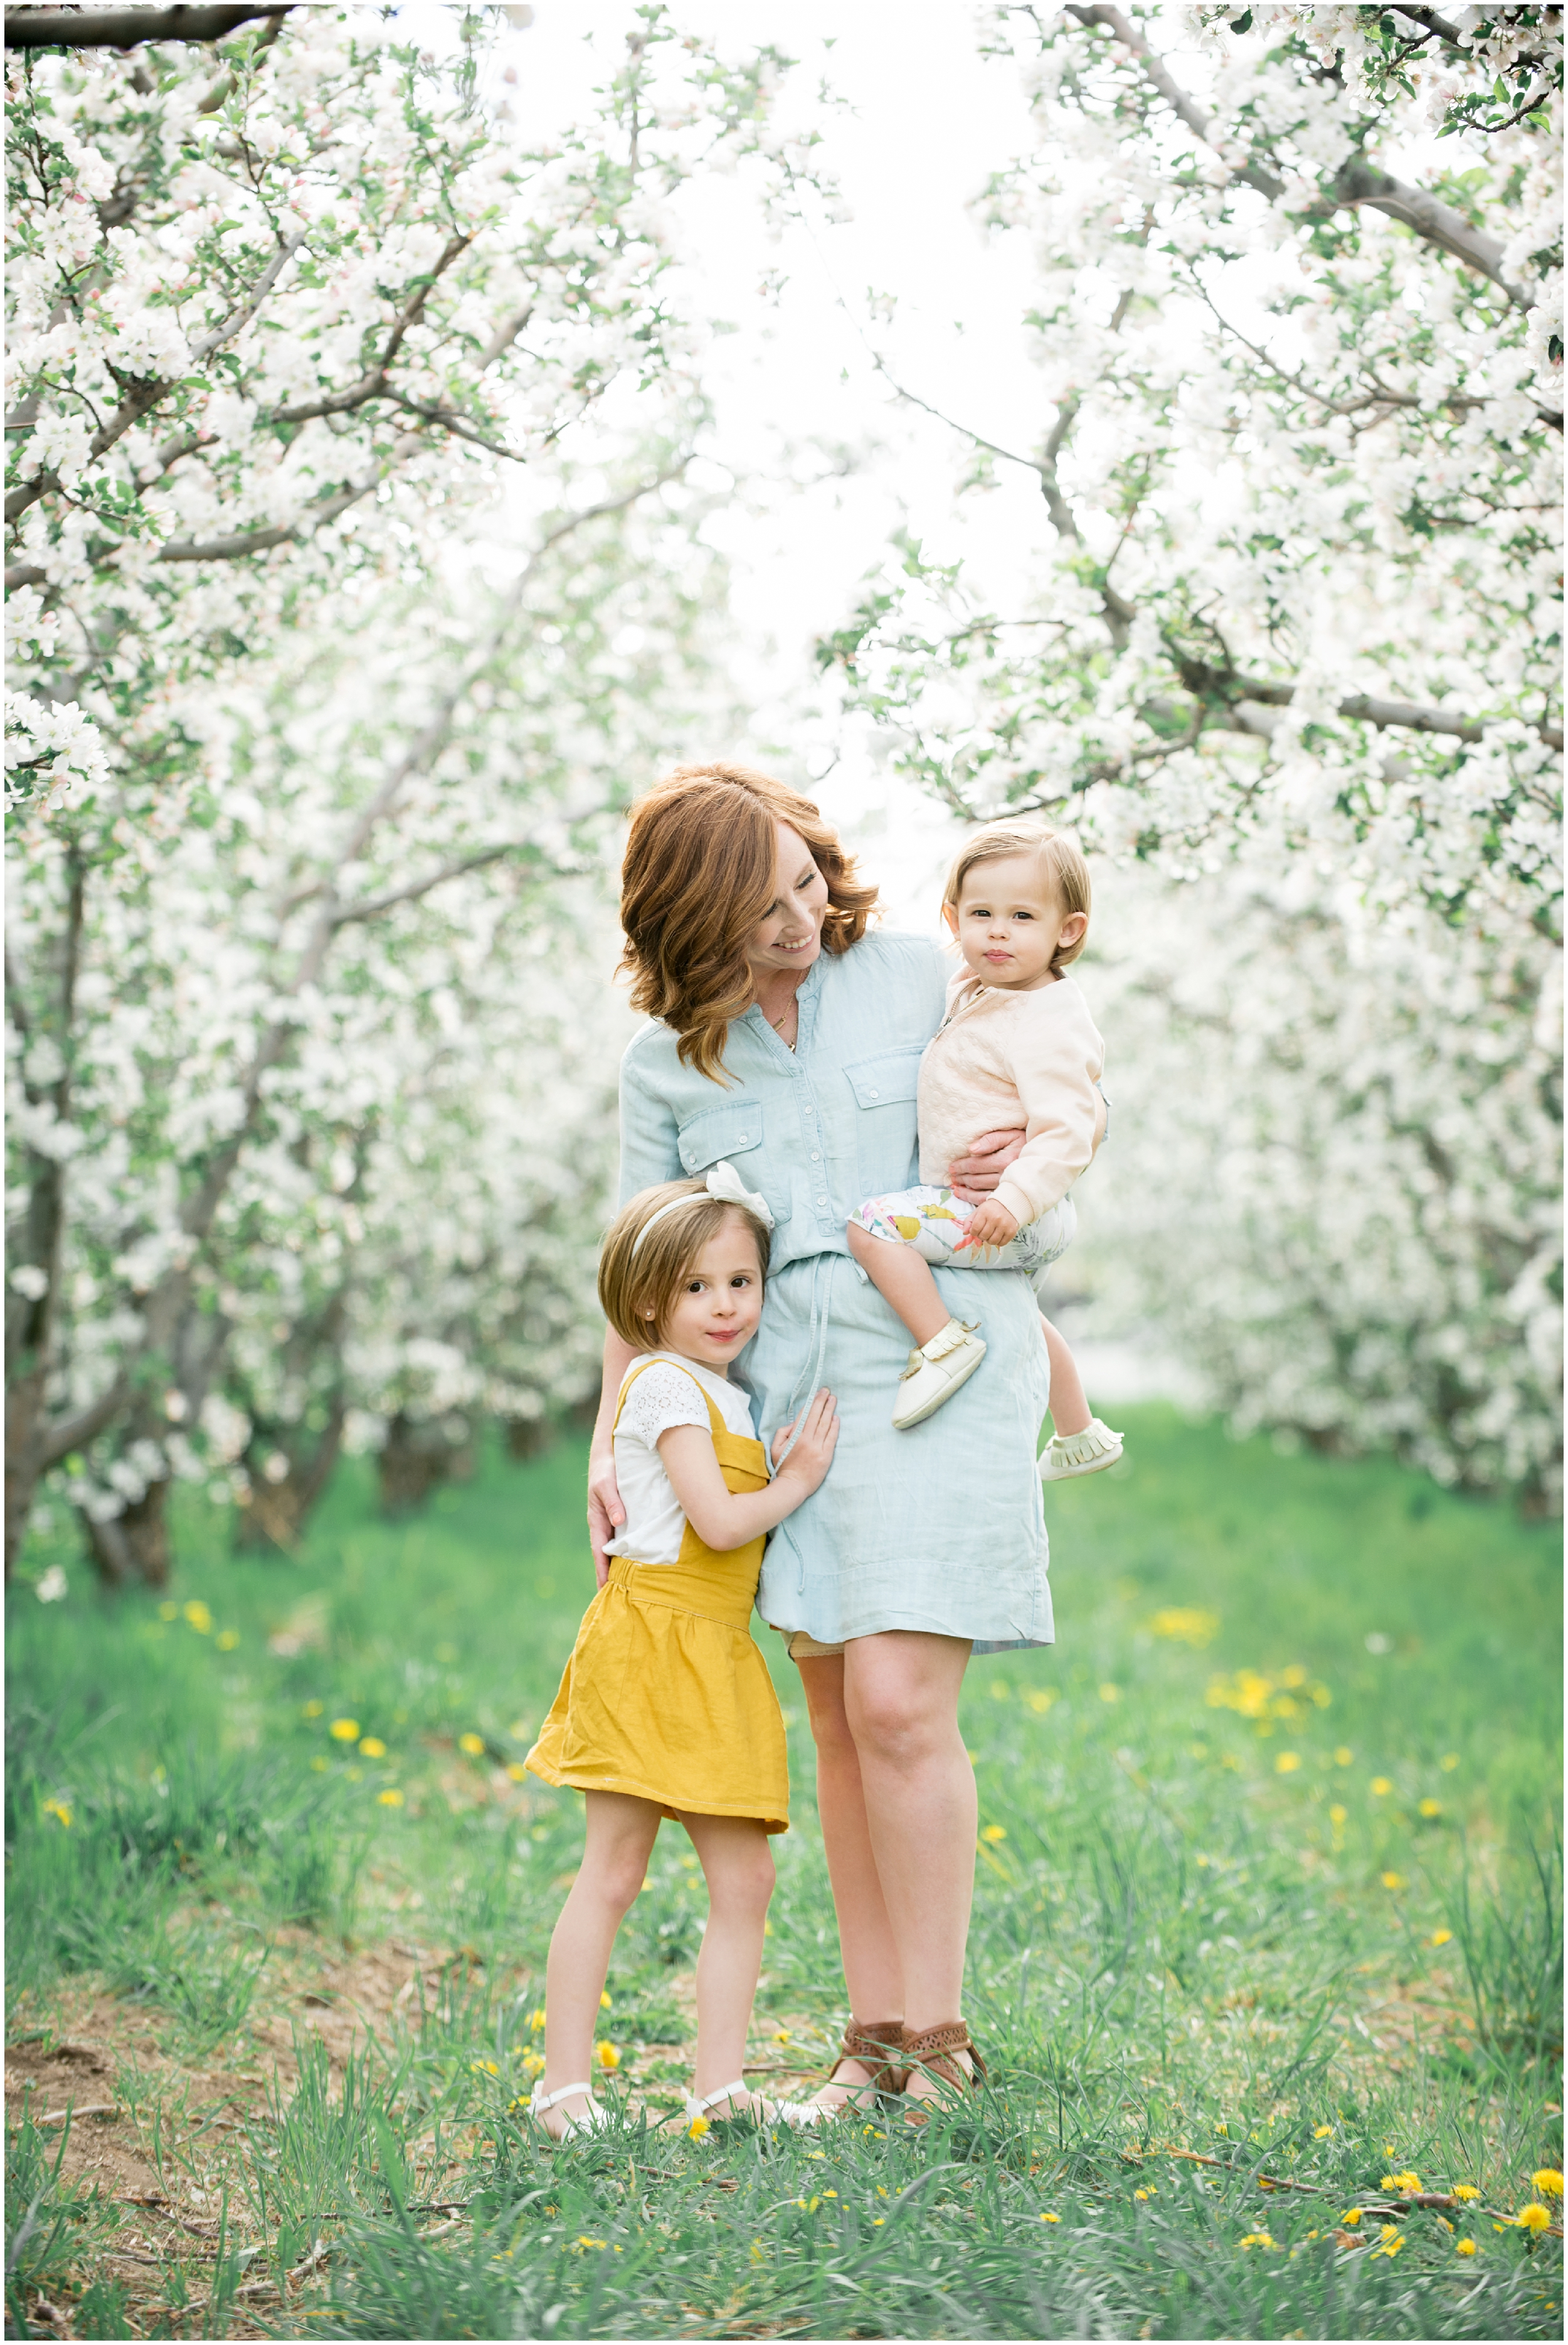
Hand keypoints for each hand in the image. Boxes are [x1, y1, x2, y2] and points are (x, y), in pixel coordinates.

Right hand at [587, 1447, 624, 1589]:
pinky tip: (640, 1561)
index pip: (599, 1552)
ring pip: (617, 1549)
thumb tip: (618, 1522)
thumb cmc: (605, 1470)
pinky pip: (626, 1538)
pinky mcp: (623, 1518)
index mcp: (596, 1521)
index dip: (602, 1570)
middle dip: (610, 1575)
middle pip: (607, 1555)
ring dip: (621, 1565)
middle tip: (617, 1597)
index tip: (604, 1588)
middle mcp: (604, 1525)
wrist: (609, 1456)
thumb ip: (613, 1502)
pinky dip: (630, 1551)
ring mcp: (613, 1523)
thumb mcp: (606, 1485)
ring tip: (630, 1586)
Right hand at [771, 1388, 839, 1496]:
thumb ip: (782, 1432)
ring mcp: (818, 1448)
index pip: (804, 1416)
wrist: (793, 1486)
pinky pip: (832, 1438)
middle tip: (827, 1391)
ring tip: (833, 1399)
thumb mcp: (775, 1448)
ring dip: (829, 1410)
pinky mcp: (826, 1456)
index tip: (816, 1394)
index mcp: (794, 1437)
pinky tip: (836, 1418)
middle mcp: (807, 1440)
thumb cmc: (784, 1467)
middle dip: (821, 1402)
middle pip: (816, 1417)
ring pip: (825, 1425)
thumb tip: (794, 1423)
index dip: (810, 1404)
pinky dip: (834, 1426)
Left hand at [947, 1127, 1025, 1202]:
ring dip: (965, 1191)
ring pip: (980, 1193)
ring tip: (956, 1188)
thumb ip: (990, 1140)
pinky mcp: (1009, 1196)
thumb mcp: (1009, 1135)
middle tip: (952, 1177)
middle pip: (976, 1180)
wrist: (1044, 1155)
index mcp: (1005, 1160)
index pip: (976, 1165)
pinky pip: (989, 1201)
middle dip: (961, 1178)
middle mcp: (1006, 1176)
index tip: (951, 1167)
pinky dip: (974, 1200)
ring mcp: (1008, 1188)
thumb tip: (971, 1149)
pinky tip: (966, 1195)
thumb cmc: (1024, 1142)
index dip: (961, 1166)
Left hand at [958, 1198, 1019, 1255]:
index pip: (975, 1229)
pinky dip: (998, 1242)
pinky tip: (998, 1235)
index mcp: (985, 1212)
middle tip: (984, 1230)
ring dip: (989, 1240)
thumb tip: (964, 1233)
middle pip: (983, 1236)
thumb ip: (969, 1221)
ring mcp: (1004, 1225)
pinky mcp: (1012, 1231)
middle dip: (981, 1235)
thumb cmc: (991, 1208)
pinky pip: (1002, 1243)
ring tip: (991, 1233)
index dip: (973, 1232)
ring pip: (992, 1241)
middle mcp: (995, 1218)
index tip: (976, 1229)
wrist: (1010, 1204)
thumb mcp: (978, 1211)